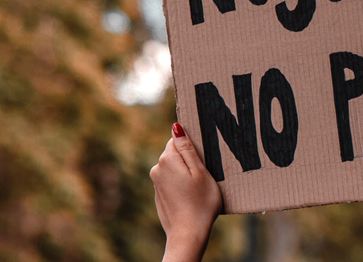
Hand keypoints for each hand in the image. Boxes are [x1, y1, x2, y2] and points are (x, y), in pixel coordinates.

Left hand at [150, 123, 221, 261]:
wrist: (188, 234)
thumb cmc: (200, 203)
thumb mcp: (200, 172)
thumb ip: (187, 148)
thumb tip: (176, 127)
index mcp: (167, 160)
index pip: (177, 140)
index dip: (192, 146)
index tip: (204, 159)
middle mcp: (157, 169)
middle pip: (175, 154)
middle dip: (189, 160)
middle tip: (205, 174)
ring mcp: (157, 184)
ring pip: (174, 168)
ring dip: (186, 173)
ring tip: (200, 188)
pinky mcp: (160, 195)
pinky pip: (172, 182)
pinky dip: (182, 185)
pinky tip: (192, 196)